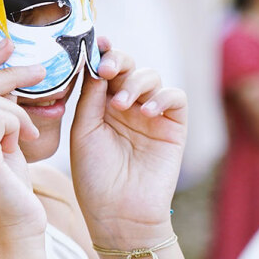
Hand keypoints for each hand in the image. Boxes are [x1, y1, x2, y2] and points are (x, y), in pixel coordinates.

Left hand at [70, 37, 187, 245]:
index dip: (102, 53)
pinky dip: (162, 97)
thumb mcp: (83, 132)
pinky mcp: (173, 127)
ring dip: (136, 82)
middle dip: (118, 61)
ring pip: (151, 76)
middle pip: (128, 66)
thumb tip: (95, 64)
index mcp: (101, 104)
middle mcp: (127, 105)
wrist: (118, 214)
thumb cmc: (94, 177)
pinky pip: (175, 97)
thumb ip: (90, 97)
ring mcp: (151, 114)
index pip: (105, 69)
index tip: (96, 44)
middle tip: (106, 70)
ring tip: (121, 105)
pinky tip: (146, 111)